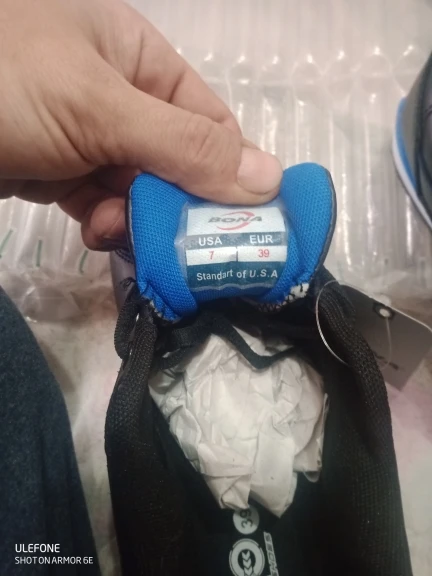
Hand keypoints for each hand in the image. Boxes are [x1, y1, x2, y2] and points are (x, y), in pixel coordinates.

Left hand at [0, 0, 281, 249]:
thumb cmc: (4, 84)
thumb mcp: (101, 107)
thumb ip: (185, 146)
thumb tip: (270, 181)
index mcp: (139, 59)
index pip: (210, 123)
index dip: (232, 174)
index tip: (244, 228)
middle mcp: (120, 96)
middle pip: (177, 163)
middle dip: (178, 205)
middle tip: (184, 249)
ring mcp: (88, 137)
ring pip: (140, 190)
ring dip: (139, 220)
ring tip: (121, 235)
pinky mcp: (59, 173)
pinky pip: (102, 203)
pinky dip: (107, 224)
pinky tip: (99, 234)